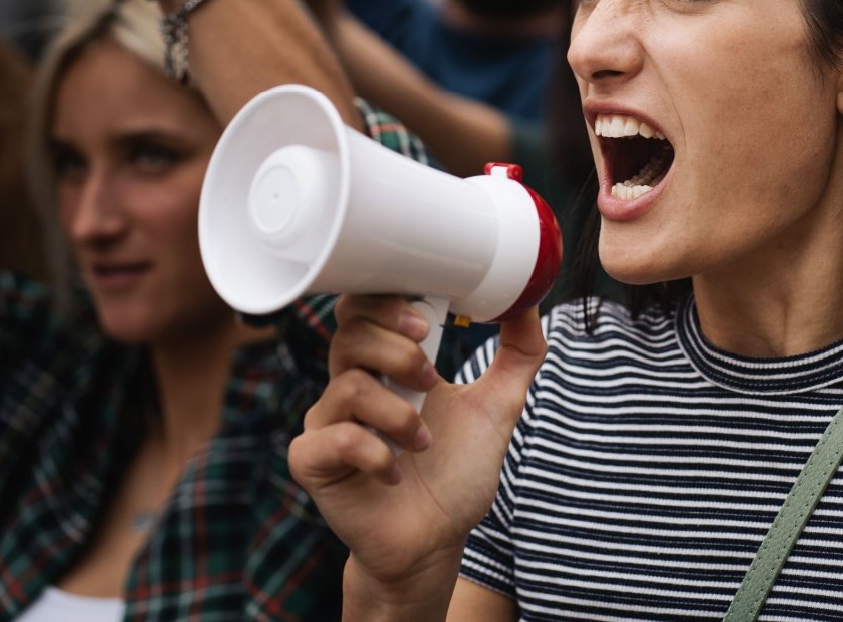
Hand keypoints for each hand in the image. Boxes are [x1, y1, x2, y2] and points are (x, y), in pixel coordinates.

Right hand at [289, 297, 545, 603]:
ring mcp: (328, 423)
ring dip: (398, 413)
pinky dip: (375, 453)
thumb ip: (518, 354)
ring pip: (349, 385)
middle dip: (398, 349)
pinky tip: (394, 472)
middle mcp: (351, 386)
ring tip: (423, 442)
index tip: (428, 322)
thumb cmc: (456, 474)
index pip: (365, 307)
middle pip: (351, 334)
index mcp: (387, 364)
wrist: (435, 541)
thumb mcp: (497, 406)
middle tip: (430, 378)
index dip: (388, 302)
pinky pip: (335, 437)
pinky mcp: (313, 461)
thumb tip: (529, 301)